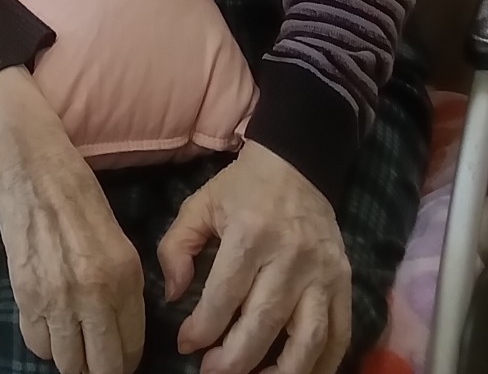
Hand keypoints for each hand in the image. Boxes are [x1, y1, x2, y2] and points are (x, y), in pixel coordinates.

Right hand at [0, 69, 144, 373]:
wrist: (29, 159)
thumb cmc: (76, 187)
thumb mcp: (115, 234)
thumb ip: (121, 283)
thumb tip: (120, 326)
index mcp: (124, 274)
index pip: (131, 348)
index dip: (127, 361)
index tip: (119, 356)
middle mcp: (93, 293)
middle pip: (101, 368)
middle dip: (102, 369)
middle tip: (97, 358)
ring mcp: (56, 297)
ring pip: (67, 365)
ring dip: (72, 359)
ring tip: (73, 343)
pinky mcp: (24, 293)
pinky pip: (37, 343)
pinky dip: (45, 342)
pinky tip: (50, 323)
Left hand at [158, 141, 351, 373]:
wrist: (296, 164)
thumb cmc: (242, 189)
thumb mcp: (200, 204)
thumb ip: (177, 246)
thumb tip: (173, 294)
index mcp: (250, 234)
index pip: (225, 295)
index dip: (203, 328)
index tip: (186, 345)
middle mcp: (290, 256)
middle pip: (264, 323)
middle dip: (235, 360)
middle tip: (212, 373)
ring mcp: (322, 272)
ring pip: (307, 339)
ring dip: (282, 372)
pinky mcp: (344, 281)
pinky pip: (339, 335)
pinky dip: (322, 365)